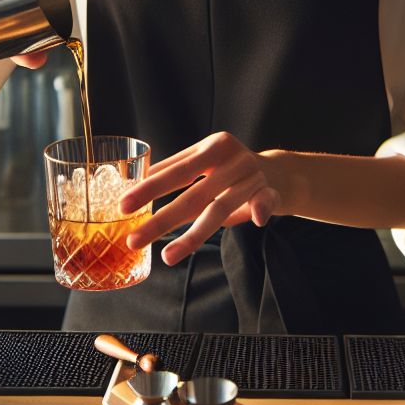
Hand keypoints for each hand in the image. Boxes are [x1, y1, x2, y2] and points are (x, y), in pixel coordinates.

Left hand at [119, 132, 281, 266]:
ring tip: (168, 256)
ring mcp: (252, 177)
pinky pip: (266, 201)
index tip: (124, 205)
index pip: (176, 170)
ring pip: (221, 208)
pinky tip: (257, 220)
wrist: (280, 172)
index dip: (150, 188)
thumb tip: (138, 182)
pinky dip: (261, 208)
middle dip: (161, 219)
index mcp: (212, 148)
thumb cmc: (232, 170)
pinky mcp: (272, 192)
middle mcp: (231, 160)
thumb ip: (177, 169)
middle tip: (134, 238)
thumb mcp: (206, 163)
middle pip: (192, 194)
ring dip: (193, 235)